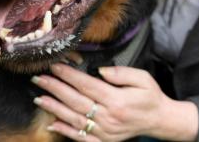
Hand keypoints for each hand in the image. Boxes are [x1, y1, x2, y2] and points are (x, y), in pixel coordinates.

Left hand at [31, 64, 198, 140]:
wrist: (159, 120)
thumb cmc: (150, 96)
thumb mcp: (142, 78)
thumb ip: (121, 73)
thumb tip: (100, 71)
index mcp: (116, 100)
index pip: (86, 85)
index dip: (68, 75)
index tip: (54, 65)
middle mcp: (108, 117)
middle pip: (75, 101)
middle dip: (55, 88)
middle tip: (38, 79)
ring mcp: (105, 132)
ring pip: (74, 119)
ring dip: (54, 108)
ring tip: (39, 98)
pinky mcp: (104, 141)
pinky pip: (81, 137)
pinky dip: (65, 131)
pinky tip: (52, 124)